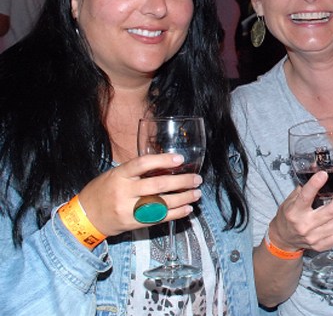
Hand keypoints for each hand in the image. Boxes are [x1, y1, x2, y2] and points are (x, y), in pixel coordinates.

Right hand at [76, 153, 202, 235]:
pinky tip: (187, 209)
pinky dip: (176, 214)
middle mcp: (124, 192)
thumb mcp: (115, 174)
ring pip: (161, 204)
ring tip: (196, 193)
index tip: (180, 159)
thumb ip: (136, 170)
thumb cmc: (103, 191)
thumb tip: (165, 164)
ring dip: (183, 198)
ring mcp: (129, 209)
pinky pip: (159, 219)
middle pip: (157, 185)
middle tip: (196, 179)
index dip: (162, 160)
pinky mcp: (134, 223)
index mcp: (119, 175)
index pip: (142, 164)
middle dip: (181, 182)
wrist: (85, 218)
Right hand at [269, 171, 332, 252]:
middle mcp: (304, 225)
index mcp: (295, 211)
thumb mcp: (291, 199)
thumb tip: (317, 167)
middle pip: (331, 210)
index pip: (306, 196)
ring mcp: (312, 237)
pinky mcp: (319, 246)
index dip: (316, 184)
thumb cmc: (288, 216)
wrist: (283, 238)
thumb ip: (304, 185)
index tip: (324, 174)